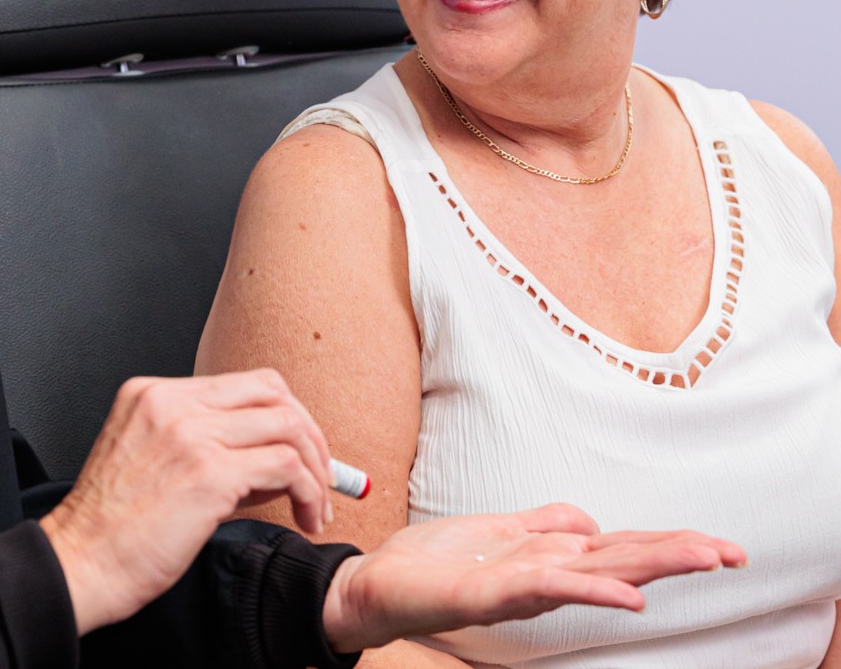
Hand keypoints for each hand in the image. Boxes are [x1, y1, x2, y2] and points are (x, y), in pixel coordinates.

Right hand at [40, 369, 332, 634]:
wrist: (79, 566)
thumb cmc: (112, 530)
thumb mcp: (151, 463)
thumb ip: (206, 447)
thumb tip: (276, 460)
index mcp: (152, 393)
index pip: (242, 384)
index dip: (283, 415)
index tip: (302, 452)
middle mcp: (172, 402)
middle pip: (271, 390)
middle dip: (309, 432)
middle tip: (323, 474)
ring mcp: (190, 432)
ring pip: (286, 425)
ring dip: (315, 467)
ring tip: (316, 506)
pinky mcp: (208, 472)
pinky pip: (285, 465)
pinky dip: (309, 490)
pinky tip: (306, 517)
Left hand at [322, 503, 747, 653]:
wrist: (378, 584)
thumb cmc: (437, 561)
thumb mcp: (497, 530)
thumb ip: (543, 525)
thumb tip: (591, 519)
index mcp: (549, 555)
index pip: (619, 544)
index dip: (668, 542)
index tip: (721, 542)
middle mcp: (545, 572)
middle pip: (621, 556)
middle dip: (678, 552)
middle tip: (734, 552)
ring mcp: (522, 585)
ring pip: (597, 569)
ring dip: (651, 563)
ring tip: (702, 558)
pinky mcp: (491, 592)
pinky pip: (547, 587)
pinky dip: (589, 589)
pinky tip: (627, 595)